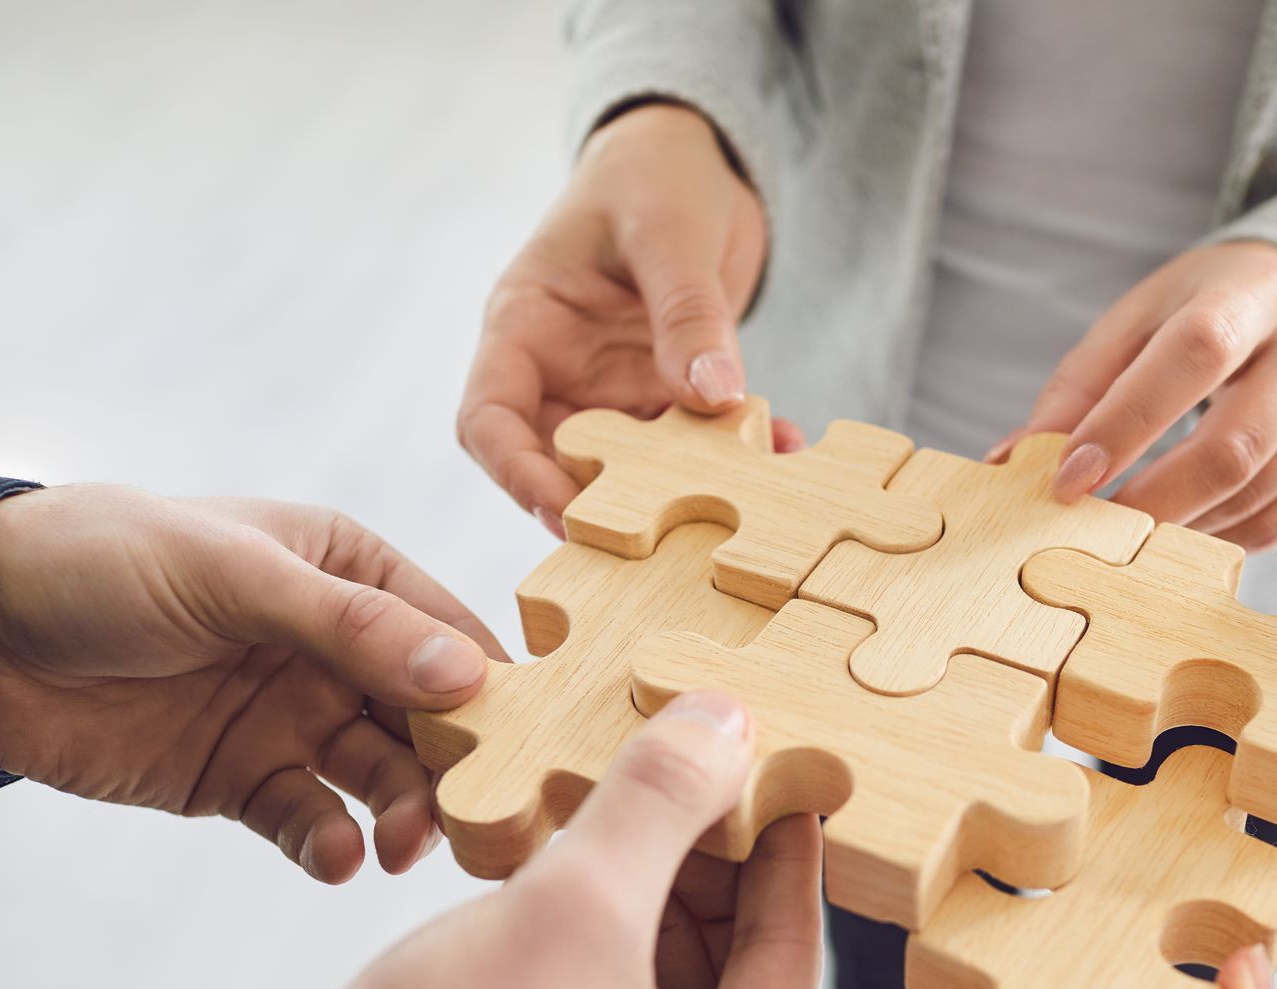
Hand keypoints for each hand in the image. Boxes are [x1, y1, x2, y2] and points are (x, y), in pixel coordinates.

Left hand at [0, 485, 499, 880]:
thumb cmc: (101, 560)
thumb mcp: (233, 574)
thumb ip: (352, 628)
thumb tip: (469, 675)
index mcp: (351, 574)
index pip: (451, 634)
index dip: (498, 690)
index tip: (540, 745)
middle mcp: (337, 649)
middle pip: (429, 718)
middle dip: (460, 767)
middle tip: (479, 818)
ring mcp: (292, 717)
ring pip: (380, 777)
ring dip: (403, 812)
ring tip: (402, 845)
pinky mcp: (243, 780)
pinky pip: (310, 819)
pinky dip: (331, 842)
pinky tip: (337, 855)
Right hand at [252, 693, 823, 988]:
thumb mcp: (571, 908)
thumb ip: (658, 806)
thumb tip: (725, 725)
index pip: (793, 953)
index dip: (785, 844)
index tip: (782, 764)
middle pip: (737, 971)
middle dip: (710, 865)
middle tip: (698, 767)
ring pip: (671, 988)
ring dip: (651, 895)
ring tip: (632, 800)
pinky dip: (604, 942)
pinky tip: (575, 867)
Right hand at [459, 102, 797, 535]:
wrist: (696, 158)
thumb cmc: (653, 174)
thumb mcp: (668, 232)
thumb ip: (686, 313)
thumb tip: (712, 397)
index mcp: (524, 325)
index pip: (489, 418)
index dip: (516, 472)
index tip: (565, 510)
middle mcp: (562, 371)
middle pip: (557, 462)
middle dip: (604, 504)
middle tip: (661, 542)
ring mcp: (616, 389)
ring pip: (634, 466)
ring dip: (685, 488)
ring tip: (744, 502)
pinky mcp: (671, 394)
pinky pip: (698, 443)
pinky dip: (740, 455)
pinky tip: (787, 449)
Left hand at [996, 241, 1276, 549]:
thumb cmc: (1201, 311)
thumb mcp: (1136, 322)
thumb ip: (1077, 388)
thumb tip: (1013, 461)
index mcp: (1253, 292)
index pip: (1195, 355)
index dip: (1128, 422)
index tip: (1069, 480)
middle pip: (1235, 444)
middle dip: (1155, 501)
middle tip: (1093, 533)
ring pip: (1259, 492)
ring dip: (1183, 527)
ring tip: (1129, 534)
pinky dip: (1225, 538)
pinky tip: (1186, 530)